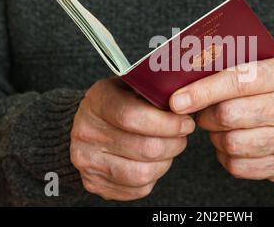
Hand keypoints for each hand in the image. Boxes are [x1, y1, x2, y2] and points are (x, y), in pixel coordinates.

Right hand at [71, 78, 194, 200]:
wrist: (90, 124)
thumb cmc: (122, 101)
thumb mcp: (134, 85)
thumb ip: (156, 90)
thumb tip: (187, 103)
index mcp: (97, 101)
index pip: (132, 116)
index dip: (167, 123)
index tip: (186, 122)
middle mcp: (86, 132)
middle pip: (144, 148)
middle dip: (174, 143)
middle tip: (183, 134)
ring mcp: (87, 161)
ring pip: (143, 173)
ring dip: (166, 161)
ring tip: (170, 147)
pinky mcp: (95, 183)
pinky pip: (137, 189)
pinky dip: (154, 176)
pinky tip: (154, 160)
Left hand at [170, 58, 273, 181]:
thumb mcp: (269, 71)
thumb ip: (236, 71)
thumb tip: (189, 78)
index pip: (237, 81)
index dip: (202, 92)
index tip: (177, 101)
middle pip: (229, 116)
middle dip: (206, 116)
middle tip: (204, 113)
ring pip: (231, 143)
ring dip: (216, 137)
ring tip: (222, 129)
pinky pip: (238, 166)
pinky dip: (226, 156)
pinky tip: (233, 145)